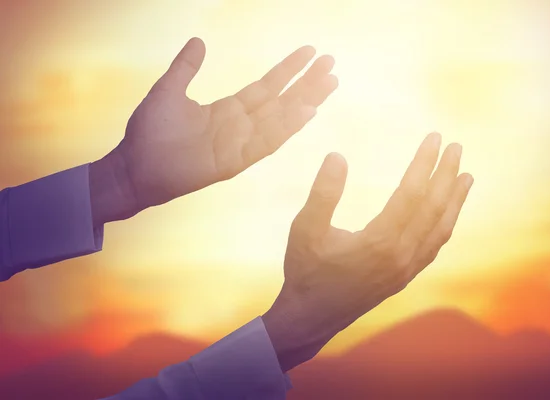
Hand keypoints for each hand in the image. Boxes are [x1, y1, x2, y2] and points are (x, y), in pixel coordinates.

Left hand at [90, 38, 337, 224]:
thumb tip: (198, 41)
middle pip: (281, 101)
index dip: (288, 70)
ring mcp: (240, 144)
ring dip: (305, 101)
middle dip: (306, 83)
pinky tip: (307, 111)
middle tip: (332, 64)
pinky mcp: (235, 161)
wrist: (133, 167)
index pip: (266, 87)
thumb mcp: (168, 91)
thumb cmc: (148, 133)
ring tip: (329, 83)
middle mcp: (240, 126)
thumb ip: (185, 68)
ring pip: (280, 119)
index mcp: (227, 110)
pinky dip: (287, 126)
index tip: (310, 53)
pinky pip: (266, 142)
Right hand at [262, 132, 473, 371]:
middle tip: (457, 147)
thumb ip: (322, 193)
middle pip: (433, 208)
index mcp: (379, 242)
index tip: (435, 138)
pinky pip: (433, 246)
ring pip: (439, 229)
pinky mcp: (404, 277)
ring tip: (466, 176)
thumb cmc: (305, 271)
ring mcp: (405, 269)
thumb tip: (337, 155)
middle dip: (446, 174)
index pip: (411, 194)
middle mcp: (400, 256)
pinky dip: (445, 224)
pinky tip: (448, 213)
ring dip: (454, 200)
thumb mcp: (304, 229)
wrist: (310, 318)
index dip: (424, 163)